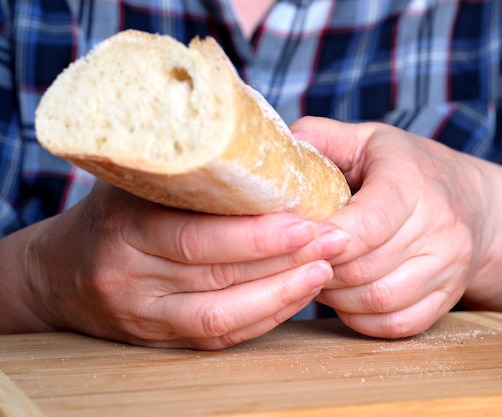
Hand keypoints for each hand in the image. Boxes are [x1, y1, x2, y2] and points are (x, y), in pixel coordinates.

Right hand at [2, 182, 348, 348]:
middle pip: (215, 274)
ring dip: (282, 294)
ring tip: (326, 269)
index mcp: (124, 224)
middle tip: (333, 240)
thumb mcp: (137, 178)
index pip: (195, 234)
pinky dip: (265, 318)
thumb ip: (188, 162)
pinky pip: (220, 336)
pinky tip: (298, 294)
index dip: (256, 233)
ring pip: (222, 314)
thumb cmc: (114, 212)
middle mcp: (129, 275)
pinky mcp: (160, 341)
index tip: (308, 218)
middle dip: (282, 259)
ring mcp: (144, 315)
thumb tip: (251, 123)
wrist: (61, 273)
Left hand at [290, 117, 501, 338]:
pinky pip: (397, 324)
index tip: (294, 238)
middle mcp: (440, 227)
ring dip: (338, 297)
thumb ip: (321, 138)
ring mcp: (449, 267)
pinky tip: (346, 298)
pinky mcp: (449, 297)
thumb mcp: (368, 139)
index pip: (368, 224)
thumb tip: (280, 153)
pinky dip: (362, 319)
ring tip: (319, 276)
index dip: (324, 239)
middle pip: (366, 267)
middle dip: (321, 269)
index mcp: (413, 182)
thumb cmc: (409, 168)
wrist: (474, 202)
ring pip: (379, 300)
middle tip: (297, 260)